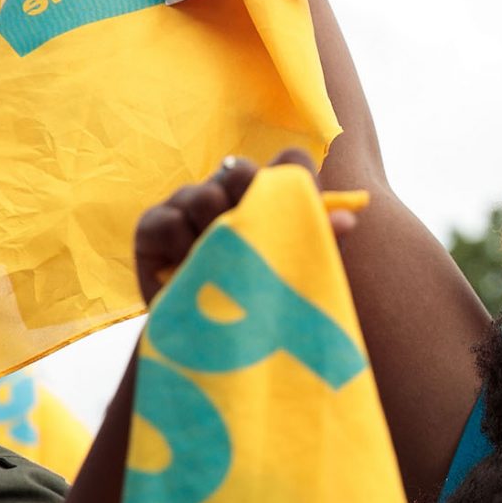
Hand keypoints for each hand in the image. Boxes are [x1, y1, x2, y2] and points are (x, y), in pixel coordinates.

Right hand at [135, 151, 352, 302]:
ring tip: (218, 269)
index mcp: (269, 192)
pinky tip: (187, 272)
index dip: (296, 183)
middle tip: (249, 246)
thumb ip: (320, 241)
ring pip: (204, 196)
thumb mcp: (294, 271)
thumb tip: (348, 220)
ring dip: (213, 236)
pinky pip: (170, 222)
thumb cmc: (259, 300)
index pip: (291, 160)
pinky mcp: (153, 223)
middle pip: (242, 170)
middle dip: (248, 206)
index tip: (296, 218)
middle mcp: (228, 189)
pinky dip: (181, 250)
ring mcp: (188, 201)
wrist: (205, 342)